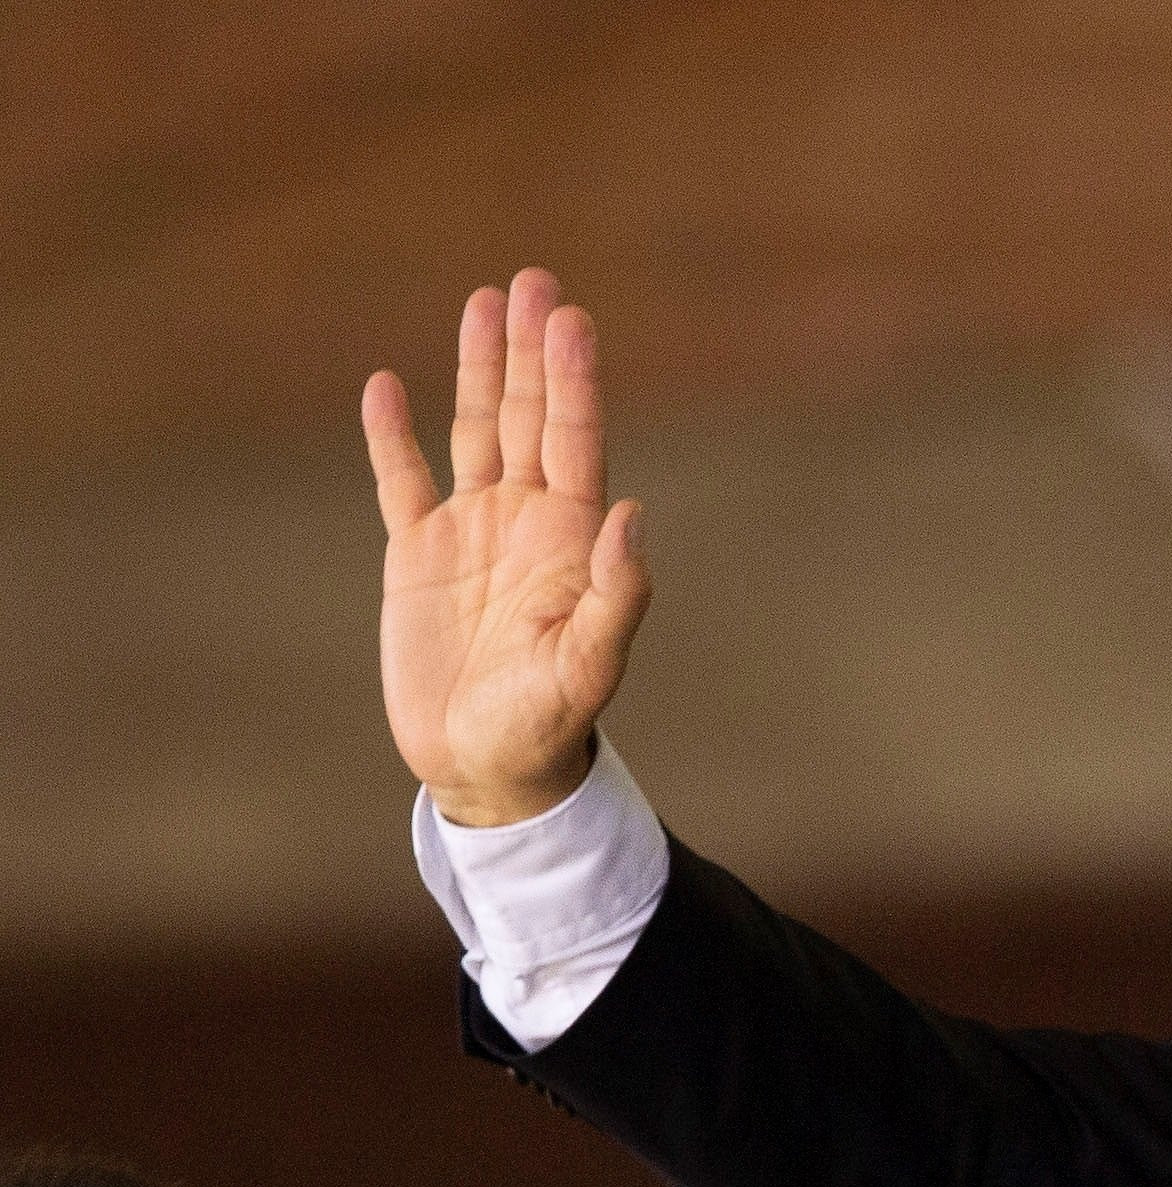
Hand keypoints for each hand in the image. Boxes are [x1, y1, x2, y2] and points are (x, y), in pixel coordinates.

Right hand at [365, 267, 650, 825]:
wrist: (487, 768)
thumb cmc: (547, 724)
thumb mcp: (588, 665)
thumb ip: (616, 594)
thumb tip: (632, 517)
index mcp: (572, 539)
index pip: (575, 440)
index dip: (572, 379)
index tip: (568, 318)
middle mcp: (526, 521)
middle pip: (531, 416)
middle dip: (531, 350)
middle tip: (534, 281)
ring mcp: (471, 532)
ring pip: (475, 431)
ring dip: (479, 369)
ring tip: (482, 300)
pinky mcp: (417, 556)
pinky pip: (401, 482)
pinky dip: (392, 436)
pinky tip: (387, 385)